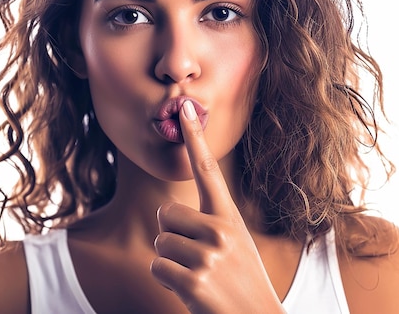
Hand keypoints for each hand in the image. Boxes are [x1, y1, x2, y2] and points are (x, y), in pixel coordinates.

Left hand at [151, 100, 285, 313]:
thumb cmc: (241, 281)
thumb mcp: (235, 244)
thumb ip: (210, 224)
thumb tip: (166, 215)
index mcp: (229, 217)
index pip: (208, 169)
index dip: (195, 137)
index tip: (184, 108)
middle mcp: (220, 230)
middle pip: (165, 213)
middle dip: (172, 236)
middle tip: (196, 258)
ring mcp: (208, 254)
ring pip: (160, 242)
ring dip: (171, 261)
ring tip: (198, 275)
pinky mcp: (194, 279)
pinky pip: (157, 266)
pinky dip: (168, 280)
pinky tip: (191, 289)